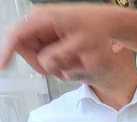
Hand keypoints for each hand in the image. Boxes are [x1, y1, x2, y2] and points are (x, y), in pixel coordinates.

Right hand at [1, 5, 120, 78]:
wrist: (106, 22)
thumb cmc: (96, 30)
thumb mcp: (80, 46)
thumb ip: (59, 56)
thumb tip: (43, 63)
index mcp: (42, 18)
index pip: (16, 36)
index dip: (7, 52)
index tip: (2, 68)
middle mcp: (37, 20)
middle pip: (24, 48)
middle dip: (40, 62)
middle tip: (62, 69)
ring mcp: (41, 27)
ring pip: (34, 52)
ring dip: (50, 63)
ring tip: (72, 61)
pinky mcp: (46, 34)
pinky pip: (43, 51)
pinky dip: (55, 60)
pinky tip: (70, 59)